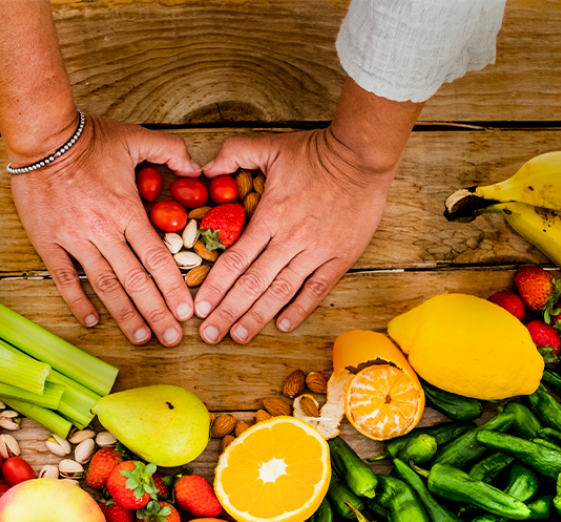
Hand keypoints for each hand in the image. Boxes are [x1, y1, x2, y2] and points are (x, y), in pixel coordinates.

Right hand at [11, 114, 200, 345]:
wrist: (41, 137)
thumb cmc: (89, 138)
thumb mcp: (137, 137)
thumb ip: (172, 151)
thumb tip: (200, 168)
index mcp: (127, 210)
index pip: (156, 258)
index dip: (173, 288)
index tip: (187, 311)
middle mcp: (103, 231)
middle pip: (135, 280)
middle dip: (156, 312)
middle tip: (172, 338)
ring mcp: (74, 239)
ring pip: (104, 285)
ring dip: (124, 314)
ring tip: (141, 337)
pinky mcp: (47, 241)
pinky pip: (64, 278)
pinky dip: (77, 301)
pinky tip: (91, 321)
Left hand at [194, 128, 396, 343]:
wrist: (362, 155)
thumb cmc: (315, 151)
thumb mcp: (268, 146)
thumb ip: (233, 154)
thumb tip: (203, 168)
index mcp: (270, 216)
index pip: (235, 259)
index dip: (215, 286)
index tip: (199, 307)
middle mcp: (290, 239)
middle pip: (253, 283)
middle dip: (228, 312)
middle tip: (209, 334)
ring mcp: (317, 251)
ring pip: (281, 291)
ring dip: (257, 317)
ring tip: (237, 337)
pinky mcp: (340, 256)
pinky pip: (317, 289)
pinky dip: (300, 309)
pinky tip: (282, 326)